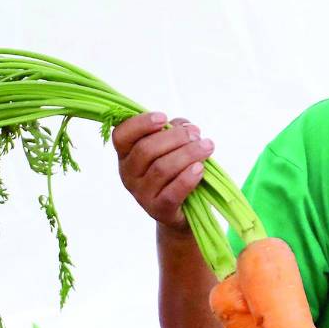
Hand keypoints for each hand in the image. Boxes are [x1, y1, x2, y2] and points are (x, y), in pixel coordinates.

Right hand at [112, 111, 214, 231]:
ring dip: (188, 154)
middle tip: (196, 134)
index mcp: (126, 155)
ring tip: (207, 147)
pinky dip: (188, 178)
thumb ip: (175, 130)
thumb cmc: (176, 169)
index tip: (163, 117)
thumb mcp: (172, 145)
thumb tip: (187, 128)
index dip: (140, 124)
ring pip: (161, 169)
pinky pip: (172, 193)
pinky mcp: (158, 210)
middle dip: (175, 137)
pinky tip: (200, 168)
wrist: (183, 208)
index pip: (121, 136)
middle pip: (146, 150)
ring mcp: (141, 194)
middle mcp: (128, 174)